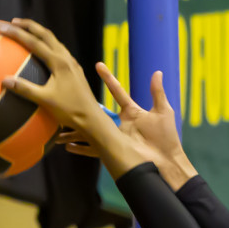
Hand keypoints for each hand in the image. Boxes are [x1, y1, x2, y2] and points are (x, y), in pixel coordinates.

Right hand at [0, 19, 119, 148]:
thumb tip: (4, 80)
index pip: (34, 42)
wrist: (92, 119)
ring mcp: (73, 64)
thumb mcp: (45, 100)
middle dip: (29, 26)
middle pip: (46, 35)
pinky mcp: (75, 71)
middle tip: (13, 22)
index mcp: (59, 62)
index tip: (2, 28)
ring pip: (55, 42)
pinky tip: (43, 52)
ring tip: (27, 32)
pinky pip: (60, 52)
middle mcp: (67, 59)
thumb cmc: (70, 111)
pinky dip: (48, 46)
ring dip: (40, 34)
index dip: (17, 33)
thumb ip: (25, 89)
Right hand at [59, 67, 197, 187]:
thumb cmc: (167, 138)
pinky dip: (81, 147)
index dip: (108, 79)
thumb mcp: (163, 111)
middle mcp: (120, 123)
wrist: (167, 162)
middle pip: (98, 110)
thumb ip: (157, 92)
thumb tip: (158, 72)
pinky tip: (68, 145)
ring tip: (61, 120)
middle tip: (70, 91)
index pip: (117, 92)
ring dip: (76, 125)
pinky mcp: (114, 151)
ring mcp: (116, 137)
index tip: (98, 65)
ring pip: (92, 128)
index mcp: (132, 112)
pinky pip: (94, 148)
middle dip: (84, 103)